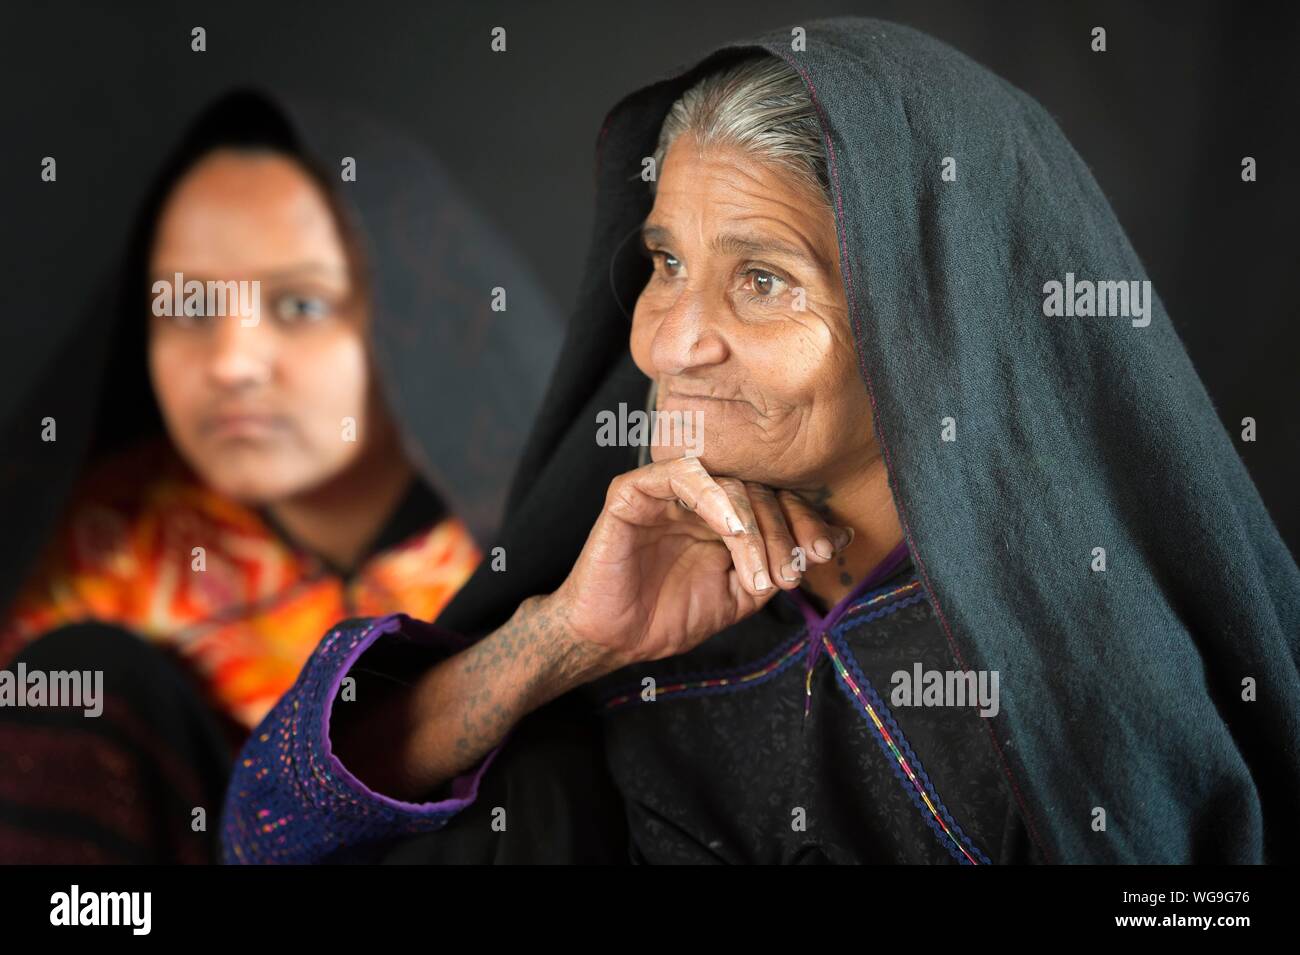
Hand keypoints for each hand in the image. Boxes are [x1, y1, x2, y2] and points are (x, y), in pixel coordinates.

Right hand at [549, 456, 850, 669]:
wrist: (616, 639)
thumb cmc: (670, 616)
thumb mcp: (741, 595)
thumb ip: (781, 563)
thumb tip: (839, 538)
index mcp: (726, 513)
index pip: (776, 497)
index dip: (804, 520)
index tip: (824, 552)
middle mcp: (700, 495)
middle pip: (758, 486)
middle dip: (783, 530)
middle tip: (789, 574)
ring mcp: (667, 490)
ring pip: (726, 481)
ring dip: (753, 525)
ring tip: (759, 572)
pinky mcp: (634, 491)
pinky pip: (679, 474)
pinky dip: (712, 497)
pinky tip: (731, 529)